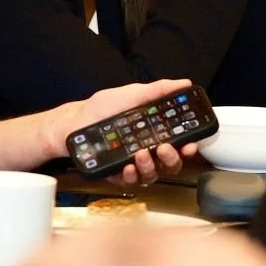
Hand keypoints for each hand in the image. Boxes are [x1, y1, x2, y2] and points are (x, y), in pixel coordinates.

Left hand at [41, 79, 198, 183]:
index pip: (179, 144)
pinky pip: (130, 182)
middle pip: (169, 163)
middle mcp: (146, 149)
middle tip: (165, 148)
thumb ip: (158, 90)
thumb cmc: (101, 108)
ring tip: (141, 154)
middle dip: (172, 158)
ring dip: (150, 166)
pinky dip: (131, 175)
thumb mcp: (132, 94)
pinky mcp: (117, 175)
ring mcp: (132, 164)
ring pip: (152, 174)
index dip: (188, 147)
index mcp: (153, 132)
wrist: (74, 122)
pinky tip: (127, 166)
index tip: (190, 145)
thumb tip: (183, 83)